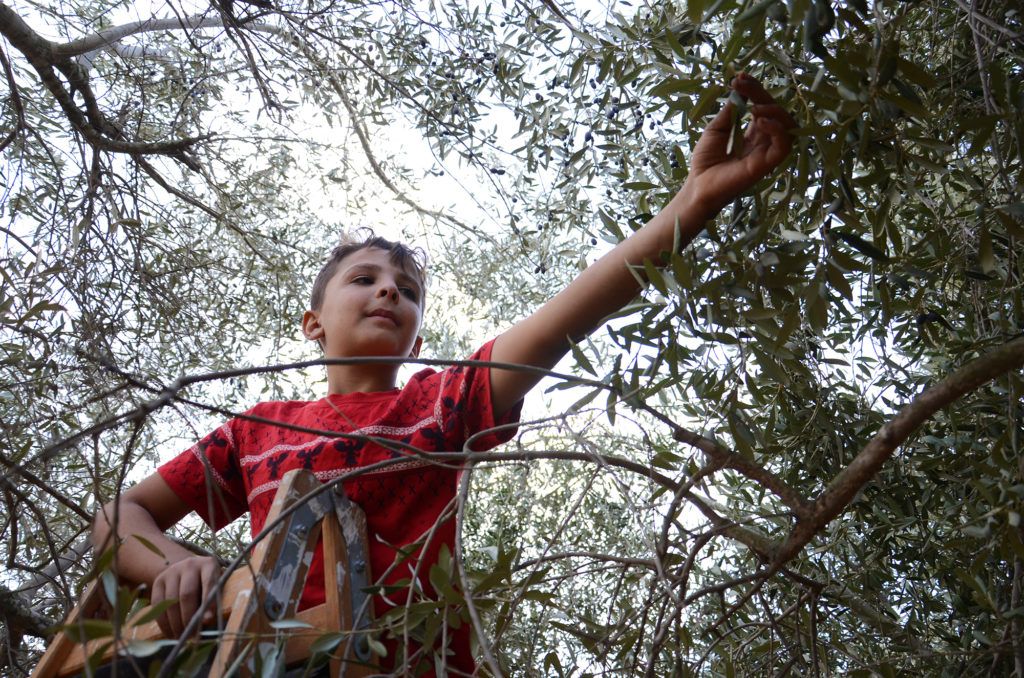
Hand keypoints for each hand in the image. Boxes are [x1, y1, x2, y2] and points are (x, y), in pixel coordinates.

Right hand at [150, 555, 220, 637]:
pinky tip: (170, 633)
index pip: (209, 583)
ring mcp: (172, 572)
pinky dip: (164, 622)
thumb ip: (215, 599)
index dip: (208, 603)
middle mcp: (189, 565)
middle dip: (189, 619)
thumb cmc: (209, 583)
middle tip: (192, 636)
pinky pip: (158, 605)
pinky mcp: (158, 581)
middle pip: (186, 594)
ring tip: (182, 638)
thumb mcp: (218, 585)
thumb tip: (207, 620)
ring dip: (176, 624)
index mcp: (208, 564)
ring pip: (171, 602)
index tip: (208, 620)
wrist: (188, 570)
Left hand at [683, 72, 795, 217]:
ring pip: (788, 125)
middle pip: (776, 110)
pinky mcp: (768, 164)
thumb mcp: (717, 129)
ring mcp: (767, 151)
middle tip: (742, 84)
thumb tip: (740, 89)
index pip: (762, 104)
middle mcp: (764, 140)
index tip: (741, 76)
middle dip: (761, 93)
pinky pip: (784, 144)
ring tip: (753, 107)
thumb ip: (731, 111)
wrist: (698, 186)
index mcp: (753, 131)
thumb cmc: (705, 160)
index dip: (755, 88)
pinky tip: (759, 121)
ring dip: (774, 110)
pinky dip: (776, 129)